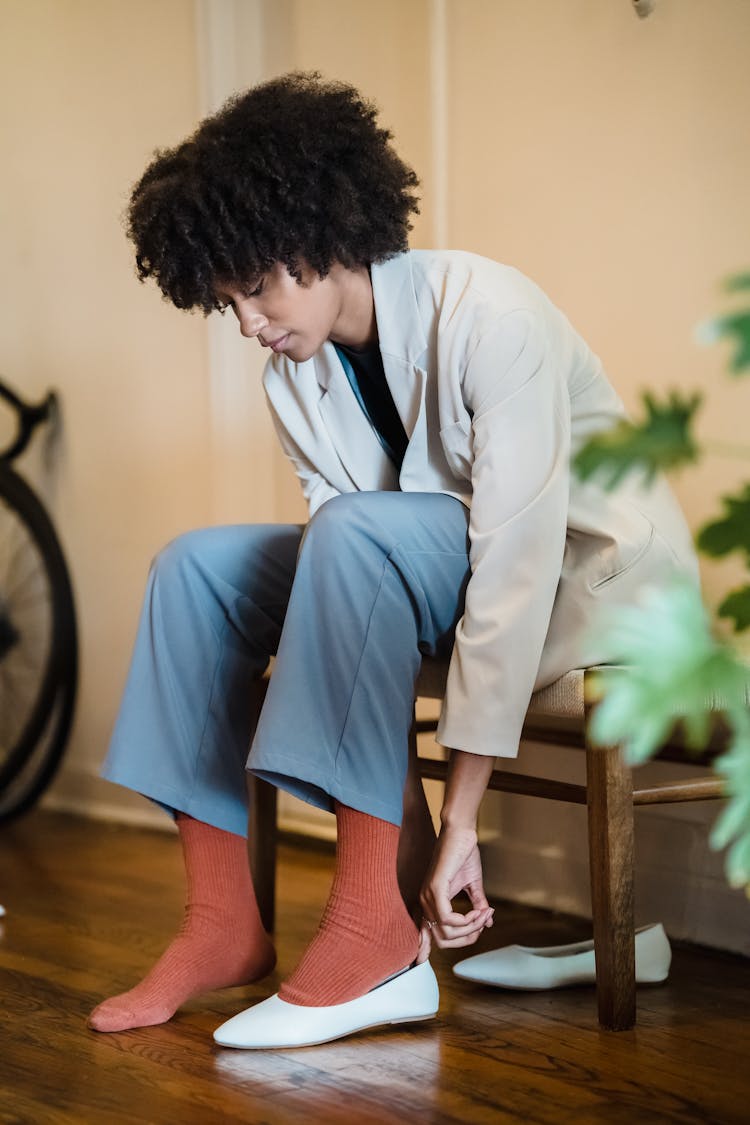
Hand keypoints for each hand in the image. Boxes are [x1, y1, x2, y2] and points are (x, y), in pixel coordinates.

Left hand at [416, 825, 493, 962]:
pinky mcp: (435, 890)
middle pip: (443, 940)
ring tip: (484, 914)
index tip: (474, 936)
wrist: (461, 832)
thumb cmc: (463, 853)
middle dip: (468, 937)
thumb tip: (489, 923)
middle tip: (483, 923)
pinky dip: (467, 920)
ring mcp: (428, 896)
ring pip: (447, 932)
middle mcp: (425, 901)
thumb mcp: (472, 885)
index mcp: (431, 902)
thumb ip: (478, 905)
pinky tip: (478, 911)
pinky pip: (448, 919)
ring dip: (471, 928)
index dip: (447, 945)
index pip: (433, 937)